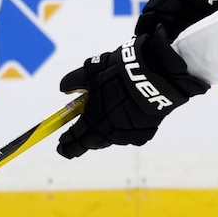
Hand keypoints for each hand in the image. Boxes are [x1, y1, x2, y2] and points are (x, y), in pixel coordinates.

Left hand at [56, 29, 207, 158]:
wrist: (155, 75)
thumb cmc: (118, 73)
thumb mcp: (90, 71)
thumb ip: (74, 82)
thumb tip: (64, 89)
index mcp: (93, 120)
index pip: (75, 140)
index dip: (67, 144)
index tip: (62, 145)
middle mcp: (109, 132)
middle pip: (92, 143)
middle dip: (83, 142)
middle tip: (77, 140)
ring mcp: (128, 135)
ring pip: (111, 139)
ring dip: (103, 134)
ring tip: (101, 123)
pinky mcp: (145, 133)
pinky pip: (129, 135)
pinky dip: (123, 130)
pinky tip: (124, 119)